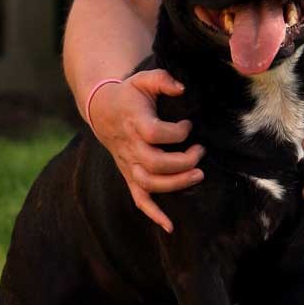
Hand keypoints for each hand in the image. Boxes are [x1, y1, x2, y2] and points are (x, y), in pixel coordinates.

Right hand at [88, 70, 203, 233]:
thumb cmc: (129, 94)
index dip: (176, 132)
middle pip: (155, 163)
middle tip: (201, 152)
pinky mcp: (129, 175)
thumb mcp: (144, 79)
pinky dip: (153, 214)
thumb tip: (182, 88)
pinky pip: (139, 199)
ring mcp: (129, 164)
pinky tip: (171, 225)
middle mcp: (131, 147)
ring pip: (149, 183)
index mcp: (135, 123)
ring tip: (198, 175)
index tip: (189, 125)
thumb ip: (163, 80)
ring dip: (175, 184)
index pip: (155, 133)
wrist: (102, 110)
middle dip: (182, 161)